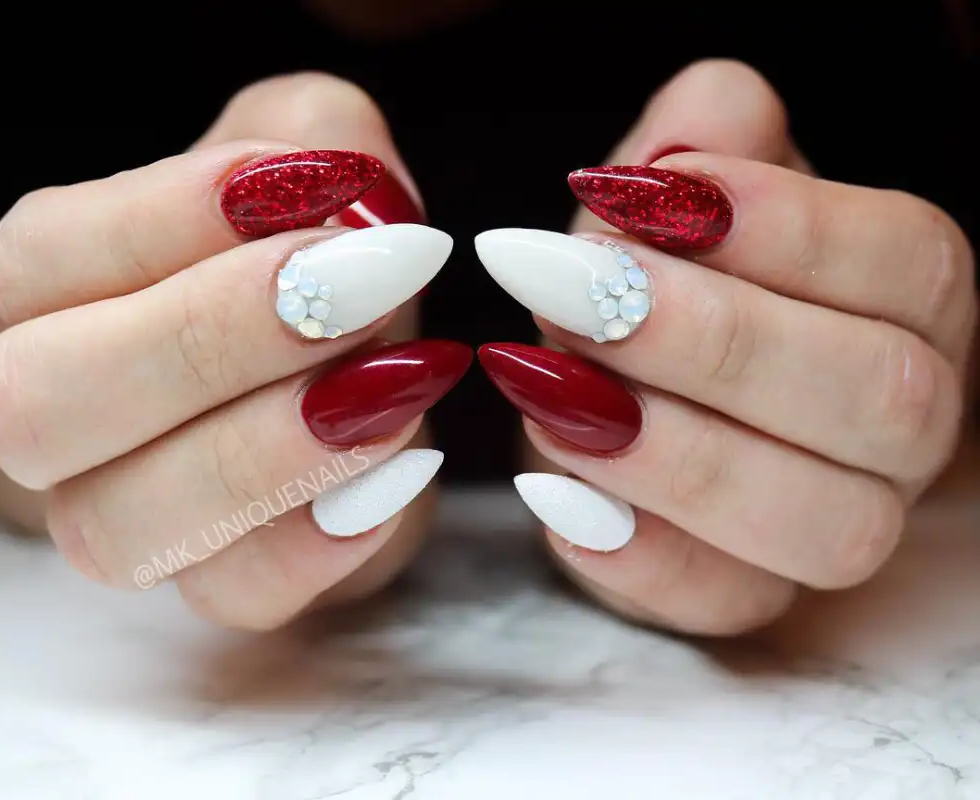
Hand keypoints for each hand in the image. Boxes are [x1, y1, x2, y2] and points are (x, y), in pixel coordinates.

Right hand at [0, 73, 464, 628]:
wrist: (366, 360)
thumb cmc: (320, 252)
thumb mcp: (319, 156)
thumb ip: (317, 138)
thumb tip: (342, 192)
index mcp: (49, 293)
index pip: (37, 260)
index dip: (171, 219)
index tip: (315, 185)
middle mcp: (59, 418)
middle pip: (40, 405)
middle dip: (208, 340)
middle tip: (358, 283)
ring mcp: (129, 516)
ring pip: (121, 528)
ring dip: (265, 452)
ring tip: (394, 384)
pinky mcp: (223, 580)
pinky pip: (235, 595)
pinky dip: (323, 540)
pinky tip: (402, 467)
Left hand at [476, 60, 977, 634]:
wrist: (615, 377)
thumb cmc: (657, 274)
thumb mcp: (672, 190)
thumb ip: (702, 142)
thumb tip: (695, 140)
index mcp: (910, 303)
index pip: (908, 264)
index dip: (786, 229)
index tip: (650, 195)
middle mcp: (902, 426)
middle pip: (881, 401)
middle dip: (717, 343)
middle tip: (579, 293)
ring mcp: (837, 523)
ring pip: (822, 524)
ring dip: (676, 455)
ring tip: (552, 391)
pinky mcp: (748, 592)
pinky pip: (724, 601)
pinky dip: (633, 552)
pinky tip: (554, 488)